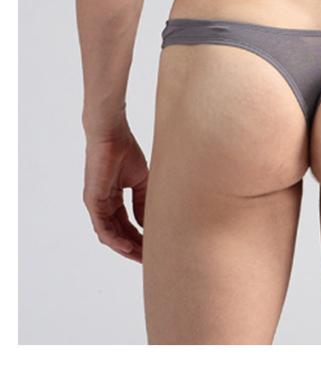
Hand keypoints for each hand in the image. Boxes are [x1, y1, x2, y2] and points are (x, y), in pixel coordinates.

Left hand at [83, 123, 147, 262]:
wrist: (113, 135)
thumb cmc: (125, 151)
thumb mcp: (140, 181)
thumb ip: (142, 202)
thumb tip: (147, 224)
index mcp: (113, 200)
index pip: (126, 225)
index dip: (140, 238)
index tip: (154, 248)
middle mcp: (103, 205)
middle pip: (118, 234)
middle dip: (134, 248)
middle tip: (150, 259)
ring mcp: (96, 205)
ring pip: (110, 235)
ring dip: (125, 248)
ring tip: (141, 257)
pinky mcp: (92, 201)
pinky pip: (103, 227)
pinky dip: (115, 239)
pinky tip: (128, 246)